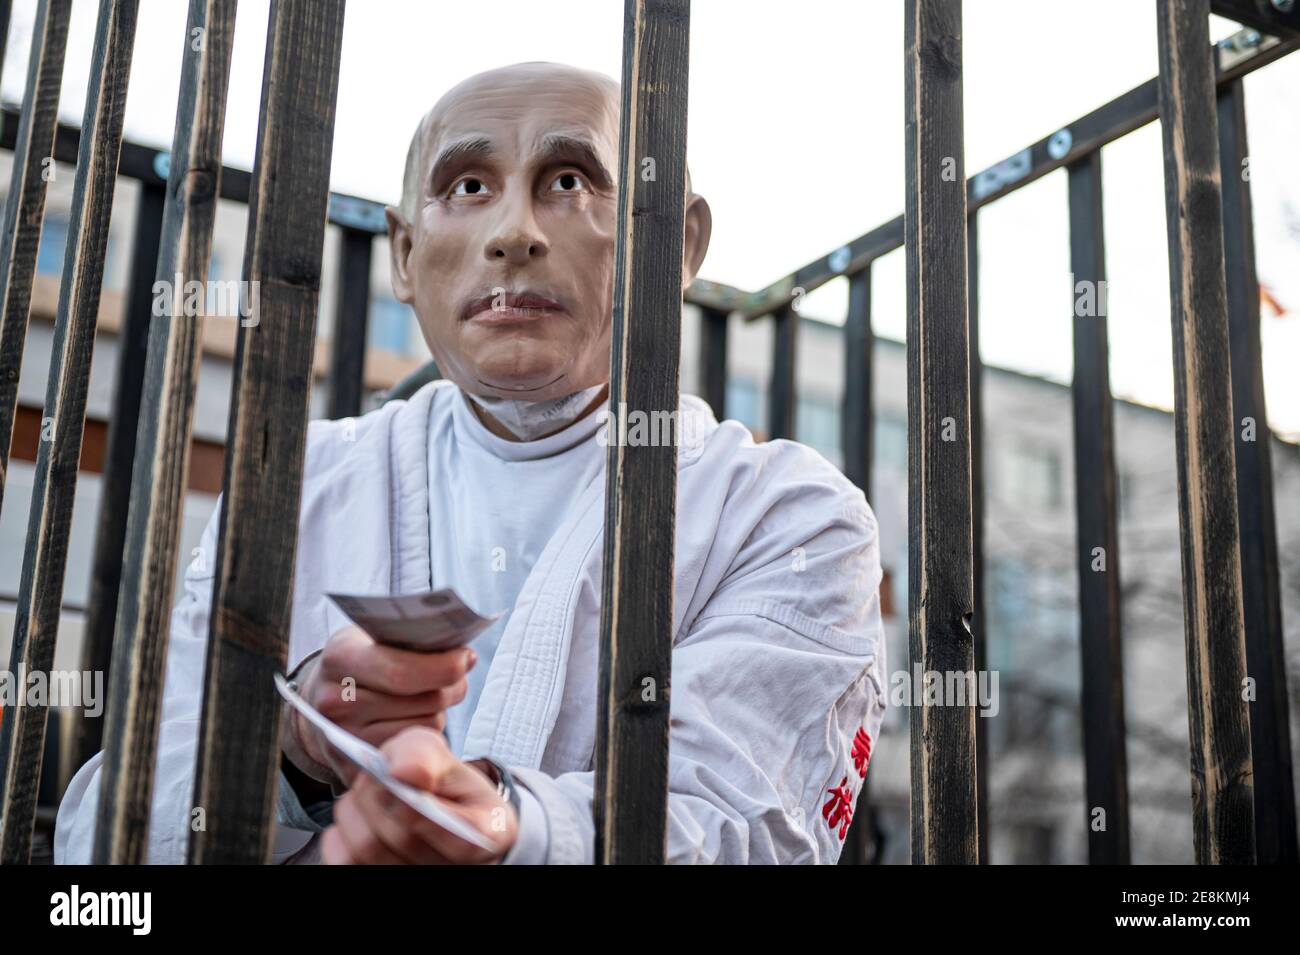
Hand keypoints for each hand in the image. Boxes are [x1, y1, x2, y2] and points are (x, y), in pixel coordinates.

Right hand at [286, 625, 476, 786]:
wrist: (319, 697)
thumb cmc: (361, 657)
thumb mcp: (375, 633)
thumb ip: (415, 639)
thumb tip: (465, 658)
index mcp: (340, 658)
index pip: (404, 672)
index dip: (445, 666)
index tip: (466, 658)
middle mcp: (335, 702)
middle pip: (425, 701)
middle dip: (450, 686)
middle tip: (452, 675)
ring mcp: (344, 740)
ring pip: (427, 726)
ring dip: (439, 711)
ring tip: (423, 696)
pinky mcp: (356, 768)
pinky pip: (416, 751)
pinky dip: (425, 735)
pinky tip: (411, 719)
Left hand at [320, 726, 517, 863]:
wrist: (424, 808)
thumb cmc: (439, 784)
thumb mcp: (440, 757)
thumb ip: (423, 754)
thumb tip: (404, 772)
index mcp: (489, 833)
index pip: (463, 840)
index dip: (424, 814)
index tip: (399, 779)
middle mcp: (457, 868)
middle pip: (404, 838)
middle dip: (380, 793)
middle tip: (380, 774)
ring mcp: (417, 879)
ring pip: (369, 850)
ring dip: (356, 809)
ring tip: (369, 794)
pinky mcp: (380, 882)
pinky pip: (344, 863)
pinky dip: (340, 833)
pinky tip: (358, 818)